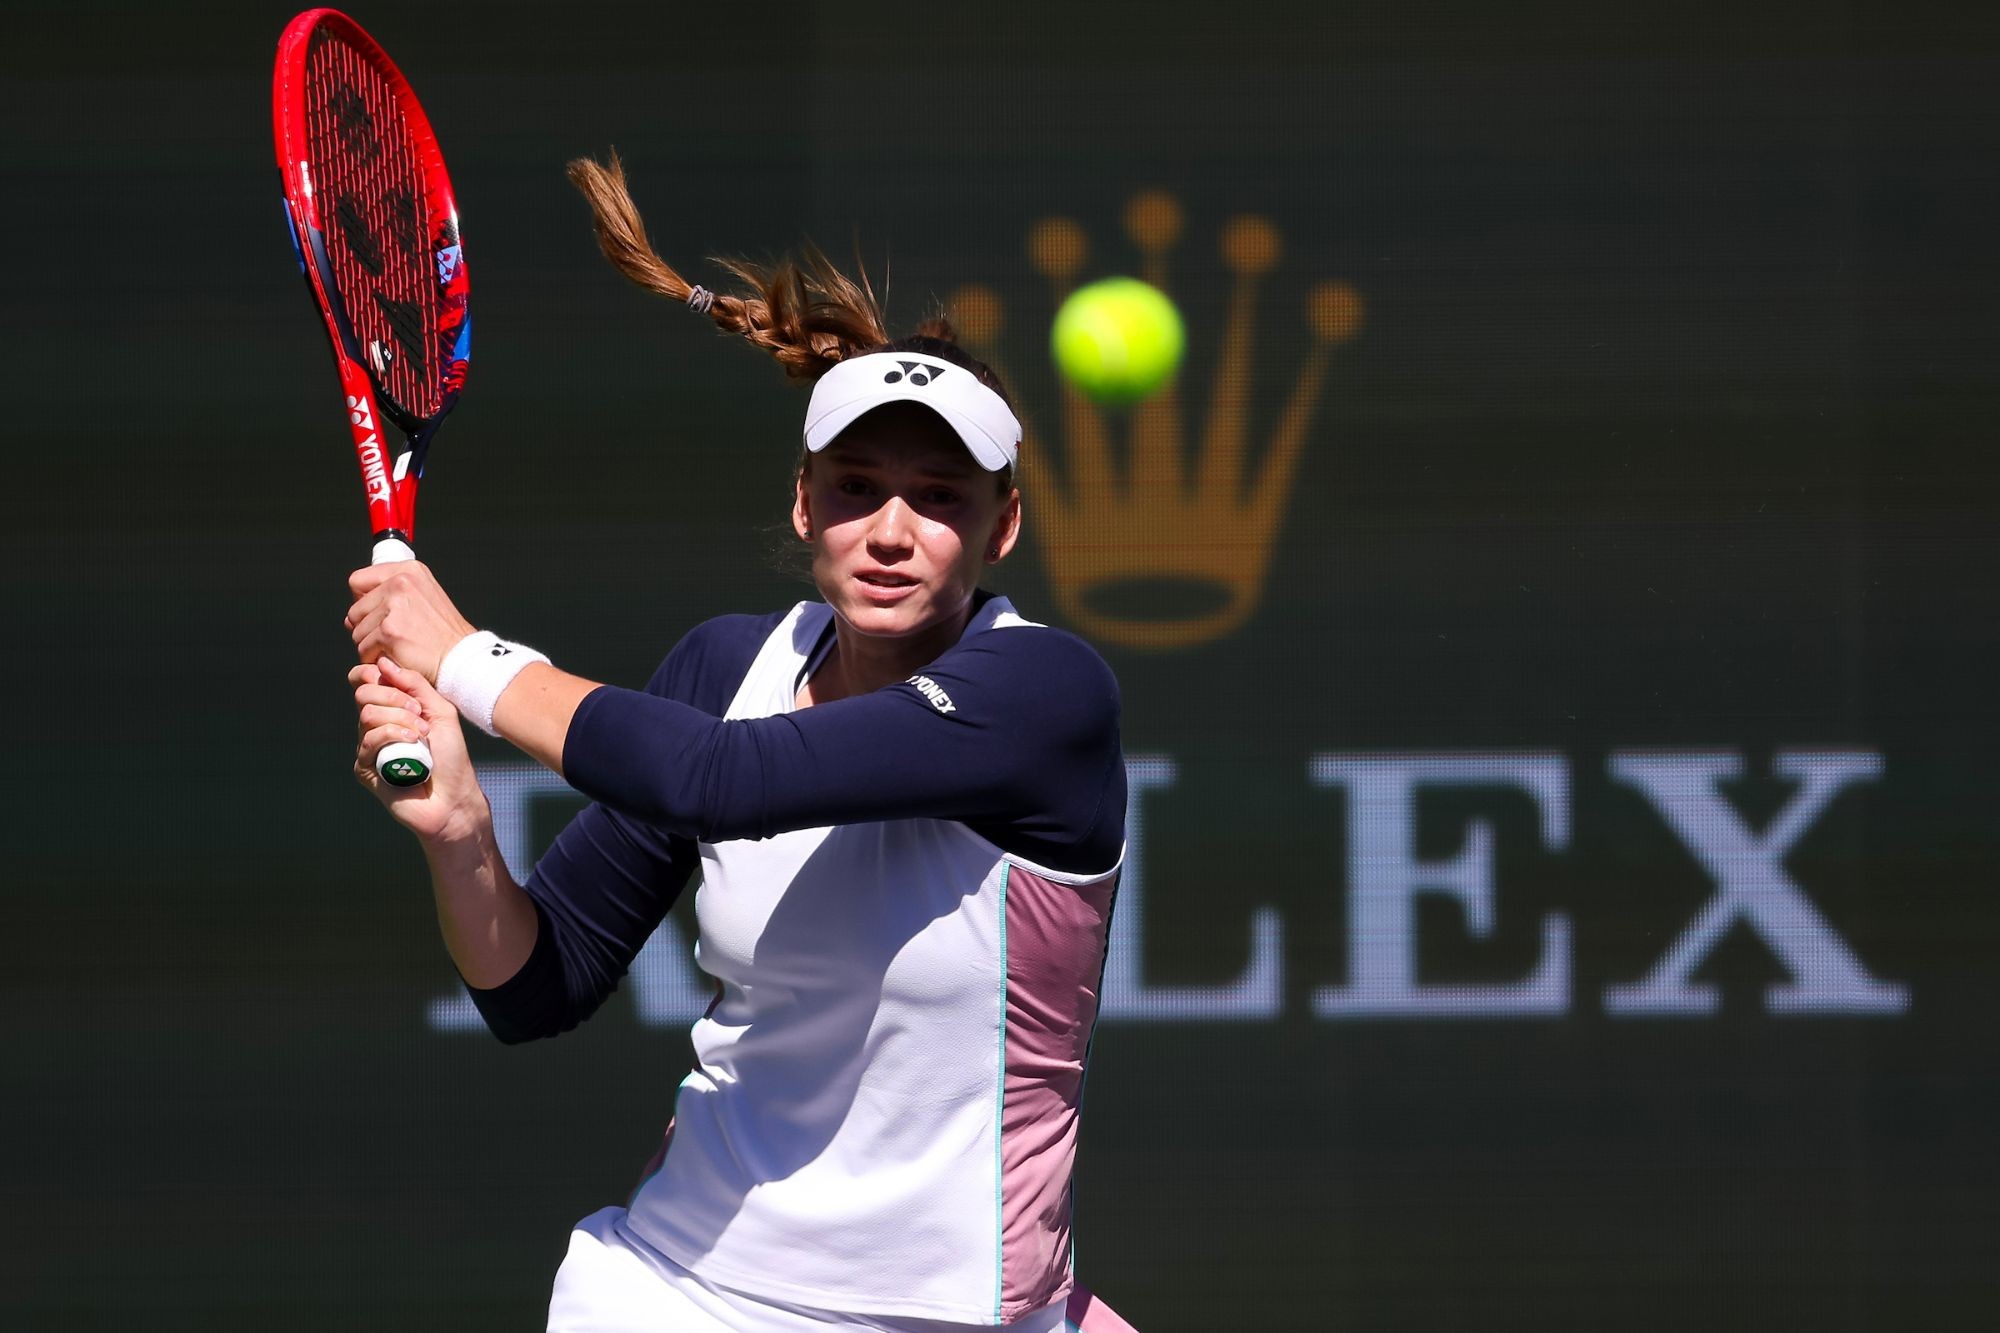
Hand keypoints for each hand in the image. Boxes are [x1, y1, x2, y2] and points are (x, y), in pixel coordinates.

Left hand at [345, 561, 476, 682]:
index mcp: (409, 570)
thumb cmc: (444, 634)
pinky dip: (375, 658)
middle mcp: (401, 583)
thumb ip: (390, 594)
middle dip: (367, 628)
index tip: (376, 613)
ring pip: (357, 631)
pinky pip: (363, 649)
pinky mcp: (388, 632)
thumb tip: (351, 616)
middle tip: (392, 635)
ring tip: (397, 646)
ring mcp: (394, 606)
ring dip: (371, 645)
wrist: (460, 657)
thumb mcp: (424, 596)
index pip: (358, 580)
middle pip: (354, 610)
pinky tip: (395, 656)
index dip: (362, 600)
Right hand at [351, 657, 486, 841]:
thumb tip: (382, 662)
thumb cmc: (451, 756)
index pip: (365, 681)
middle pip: (364, 693)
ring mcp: (368, 747)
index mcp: (391, 709)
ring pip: (366, 714)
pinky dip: (393, 735)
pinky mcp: (364, 768)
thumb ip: (414, 685)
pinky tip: (413, 745)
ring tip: (423, 735)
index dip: (373, 673)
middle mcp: (375, 726)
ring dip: (400, 719)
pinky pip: (369, 739)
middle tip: (420, 713)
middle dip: (395, 697)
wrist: (454, 796)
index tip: (394, 678)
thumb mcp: (440, 711)